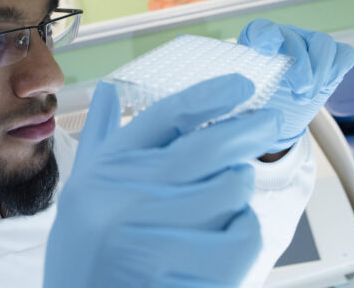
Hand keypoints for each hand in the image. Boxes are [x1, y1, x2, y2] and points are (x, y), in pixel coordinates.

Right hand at [44, 74, 283, 287]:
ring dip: (240, 190)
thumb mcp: (84, 192)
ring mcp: (149, 236)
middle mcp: (123, 197)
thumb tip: (107, 89)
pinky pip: (241, 235)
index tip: (242, 85)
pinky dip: (245, 230)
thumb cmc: (88, 253)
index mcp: (105, 171)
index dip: (209, 95)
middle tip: (269, 123)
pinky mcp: (174, 271)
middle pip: (205, 147)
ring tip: (228, 198)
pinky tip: (230, 234)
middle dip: (247, 130)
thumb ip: (100, 139)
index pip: (165, 117)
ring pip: (231, 190)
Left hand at [238, 20, 353, 151]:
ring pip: (323, 43)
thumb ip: (247, 90)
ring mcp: (309, 44)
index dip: (265, 36)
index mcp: (258, 42)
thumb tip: (247, 94)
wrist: (277, 112)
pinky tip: (324, 85)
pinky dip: (337, 70)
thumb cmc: (258, 101)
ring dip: (319, 72)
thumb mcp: (247, 97)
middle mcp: (284, 37)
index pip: (262, 29)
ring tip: (306, 95)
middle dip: (301, 64)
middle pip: (297, 37)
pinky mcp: (331, 57)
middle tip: (299, 89)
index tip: (265, 51)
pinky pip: (343, 54)